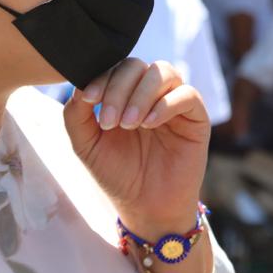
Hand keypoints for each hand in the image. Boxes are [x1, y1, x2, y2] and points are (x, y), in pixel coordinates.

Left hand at [63, 59, 209, 237]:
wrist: (145, 207)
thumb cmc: (117, 174)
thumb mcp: (86, 144)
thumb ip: (76, 115)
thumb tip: (80, 86)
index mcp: (126, 94)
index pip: (115, 67)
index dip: (102, 78)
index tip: (89, 100)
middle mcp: (151, 93)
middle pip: (137, 66)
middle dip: (118, 89)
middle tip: (110, 122)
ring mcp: (175, 102)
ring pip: (163, 72)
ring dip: (141, 95)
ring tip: (129, 124)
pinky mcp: (196, 117)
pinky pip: (187, 94)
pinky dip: (166, 104)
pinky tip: (150, 124)